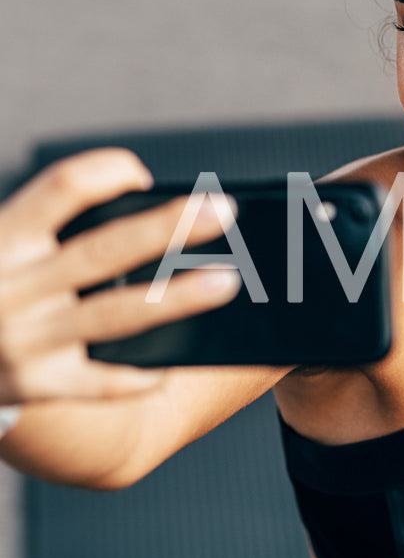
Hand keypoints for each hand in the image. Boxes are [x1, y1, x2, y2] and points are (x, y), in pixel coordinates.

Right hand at [0, 147, 240, 403]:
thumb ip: (44, 228)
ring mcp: (24, 340)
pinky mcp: (36, 385)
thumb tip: (141, 205)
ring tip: (227, 282)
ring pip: (117, 315)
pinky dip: (144, 373)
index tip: (141, 174)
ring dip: (177, 298)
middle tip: (224, 209)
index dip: (107, 173)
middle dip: (168, 228)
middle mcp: (10, 288)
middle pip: (104, 250)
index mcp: (1, 238)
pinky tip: (179, 361)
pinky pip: (104, 382)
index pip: (62, 189)